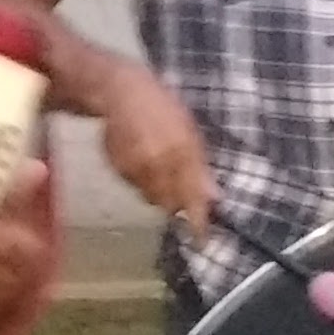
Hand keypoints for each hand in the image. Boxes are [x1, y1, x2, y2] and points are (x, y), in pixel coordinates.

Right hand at [95, 63, 216, 230]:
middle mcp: (157, 165)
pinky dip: (141, 179)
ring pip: (151, 197)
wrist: (119, 92)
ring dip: (158, 190)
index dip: (197, 223)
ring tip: (158, 162)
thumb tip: (215, 198)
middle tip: (178, 186)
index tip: (203, 242)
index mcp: (180, 154)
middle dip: (176, 202)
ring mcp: (134, 169)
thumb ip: (200, 167)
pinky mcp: (117, 169)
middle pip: (169, 204)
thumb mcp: (189, 131)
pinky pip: (134, 186)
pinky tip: (141, 157)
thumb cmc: (162, 107)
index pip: (191, 198)